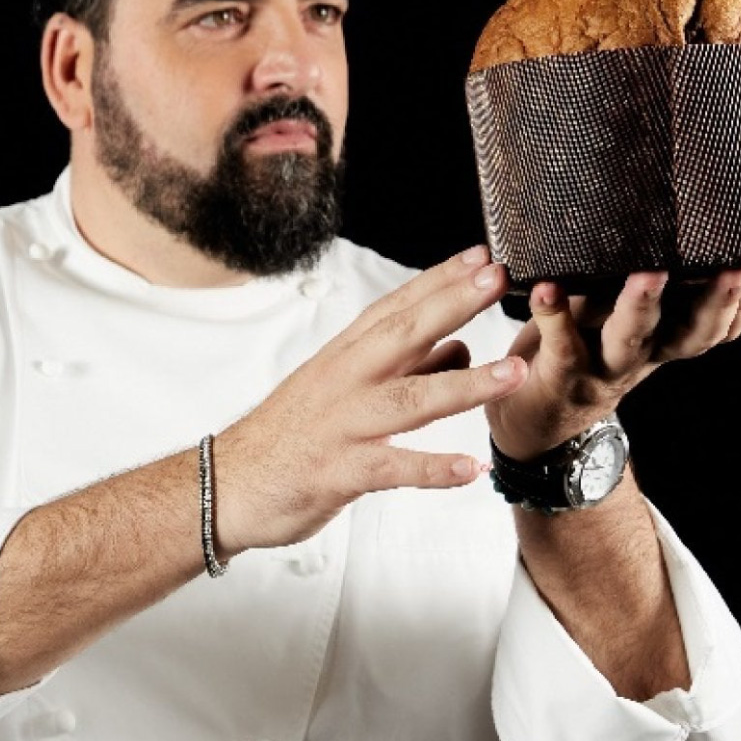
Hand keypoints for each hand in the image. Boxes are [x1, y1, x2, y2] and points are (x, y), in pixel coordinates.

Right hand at [211, 245, 526, 555]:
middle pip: (404, 334)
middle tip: (498, 279)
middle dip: (454, 305)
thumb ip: (402, 368)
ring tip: (513, 373)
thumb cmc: (290, 436)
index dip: (439, 280)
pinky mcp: (339, 471)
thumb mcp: (343, 389)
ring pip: (409, 399)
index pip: (396, 307)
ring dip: (465, 385)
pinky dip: (433, 469)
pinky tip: (471, 468)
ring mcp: (342, 424)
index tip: (481, 255)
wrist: (227, 485)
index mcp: (345, 356)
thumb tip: (458, 347)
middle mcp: (344, 381)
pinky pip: (393, 468)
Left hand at [485, 268, 740, 460]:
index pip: (713, 328)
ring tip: (649, 274)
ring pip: (629, 341)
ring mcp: (601, 368)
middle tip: (735, 267)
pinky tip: (546, 286)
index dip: (739, 305)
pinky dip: (552, 313)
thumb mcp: (616, 323)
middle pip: (689, 336)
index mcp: (660, 343)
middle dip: (716, 302)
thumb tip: (658, 221)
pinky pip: (559, 342)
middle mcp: (640, 358)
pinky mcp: (558, 372)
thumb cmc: (578, 351)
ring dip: (641, 307)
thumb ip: (636, 287)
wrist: (534, 420)